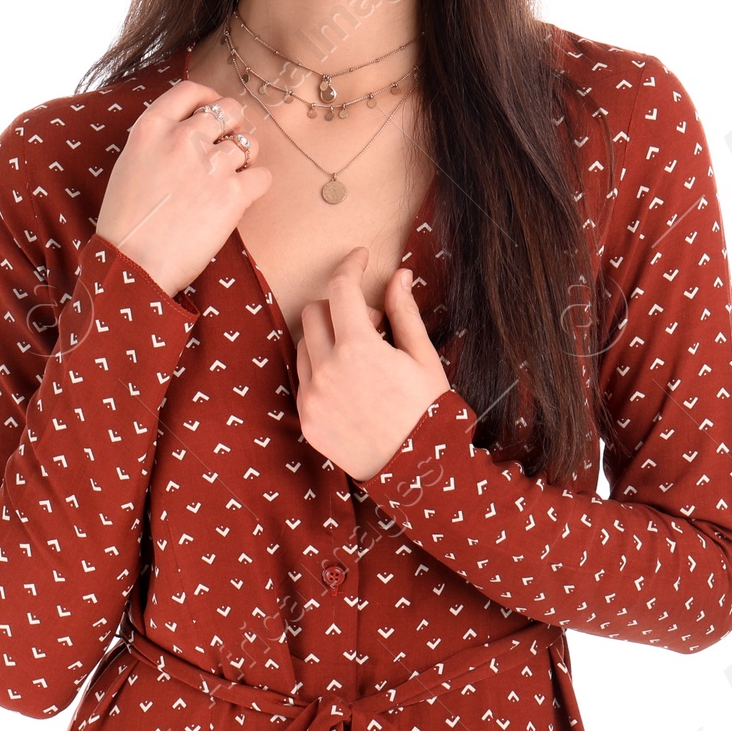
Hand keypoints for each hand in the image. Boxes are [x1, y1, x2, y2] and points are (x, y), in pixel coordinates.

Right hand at [93, 80, 272, 297]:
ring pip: (249, 143)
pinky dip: (257, 185)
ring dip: (245, 158)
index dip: (209, 97)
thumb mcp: (130, 164)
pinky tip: (241, 197)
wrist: (131, 265)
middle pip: (229, 110)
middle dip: (233, 126)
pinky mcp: (233, 194)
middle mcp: (183, 138)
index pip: (190, 90)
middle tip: (228, 146)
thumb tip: (190, 131)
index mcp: (152, 128)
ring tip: (231, 178)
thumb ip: (158, 141)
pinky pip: (262, 176)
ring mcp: (211, 164)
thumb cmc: (126, 222)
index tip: (214, 109)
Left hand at [294, 246, 452, 480]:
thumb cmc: (428, 412)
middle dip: (340, 305)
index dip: (350, 266)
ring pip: (304, 343)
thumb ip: (404, 312)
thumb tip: (399, 275)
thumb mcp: (421, 357)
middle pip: (315, 311)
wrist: (418, 472)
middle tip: (373, 324)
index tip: (360, 258)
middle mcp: (326, 370)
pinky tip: (350, 381)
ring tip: (362, 356)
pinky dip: (321, 367)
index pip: (341, 288)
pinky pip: (303, 377)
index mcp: (358, 348)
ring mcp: (312, 397)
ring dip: (327, 337)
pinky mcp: (306, 419)